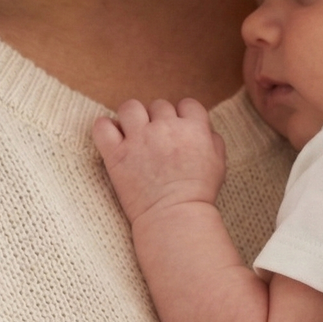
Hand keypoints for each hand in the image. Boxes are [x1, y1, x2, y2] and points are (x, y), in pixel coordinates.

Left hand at [92, 97, 226, 223]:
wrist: (176, 217)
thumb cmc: (199, 194)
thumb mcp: (219, 164)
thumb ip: (213, 140)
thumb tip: (204, 129)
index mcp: (193, 128)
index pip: (188, 104)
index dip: (183, 116)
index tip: (180, 130)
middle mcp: (166, 128)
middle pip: (159, 105)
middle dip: (159, 119)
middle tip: (157, 140)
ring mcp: (139, 139)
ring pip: (130, 107)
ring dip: (132, 118)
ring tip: (134, 134)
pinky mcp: (117, 154)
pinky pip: (102, 126)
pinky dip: (105, 128)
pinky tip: (113, 138)